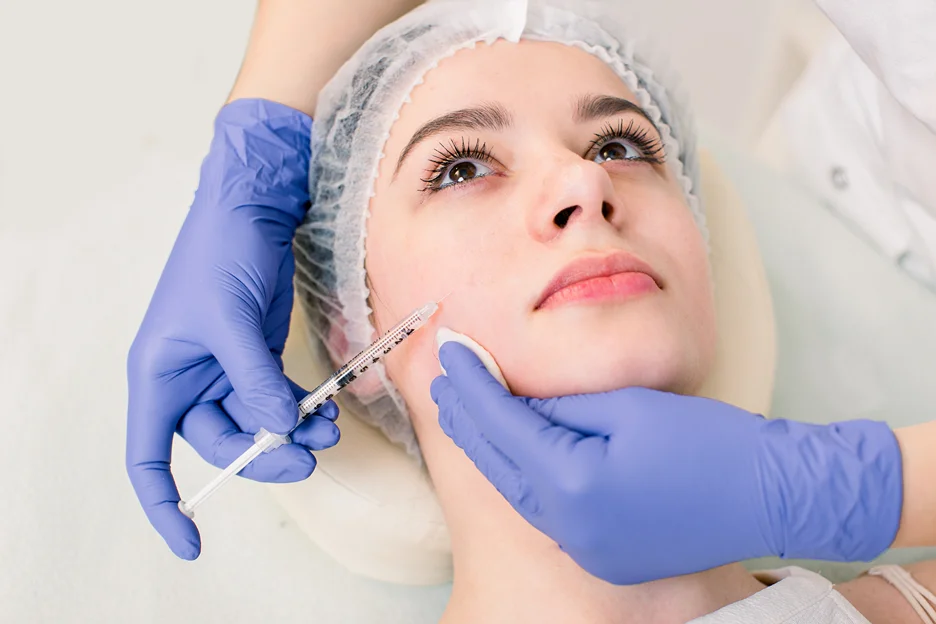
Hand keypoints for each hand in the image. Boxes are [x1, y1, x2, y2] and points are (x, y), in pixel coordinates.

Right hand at [126, 100, 339, 559]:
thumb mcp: (229, 320)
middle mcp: (187, 380)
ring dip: (292, 434)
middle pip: (221, 444)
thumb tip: (280, 432)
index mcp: (158, 376)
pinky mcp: (257, 357)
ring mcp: (224, 370)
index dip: (163, 504)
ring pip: (257, 425)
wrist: (252, 208)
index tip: (190, 542)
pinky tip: (327, 410)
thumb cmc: (220, 254)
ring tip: (329, 429)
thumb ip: (253, 381)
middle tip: (308, 457)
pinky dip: (300, 410)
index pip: (148, 455)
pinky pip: (277, 400)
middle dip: (264, 457)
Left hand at [430, 342, 901, 583]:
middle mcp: (567, 525)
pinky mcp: (603, 553)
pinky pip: (548, 511)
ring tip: (469, 412)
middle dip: (469, 416)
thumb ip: (565, 405)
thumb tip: (522, 397)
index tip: (450, 348)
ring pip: (518, 489)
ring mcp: (584, 546)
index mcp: (570, 481)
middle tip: (446, 378)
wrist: (772, 496)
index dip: (472, 380)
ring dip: (492, 448)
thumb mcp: (628, 408)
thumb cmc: (709, 443)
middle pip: (498, 460)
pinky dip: (526, 477)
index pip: (501, 421)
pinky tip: (518, 452)